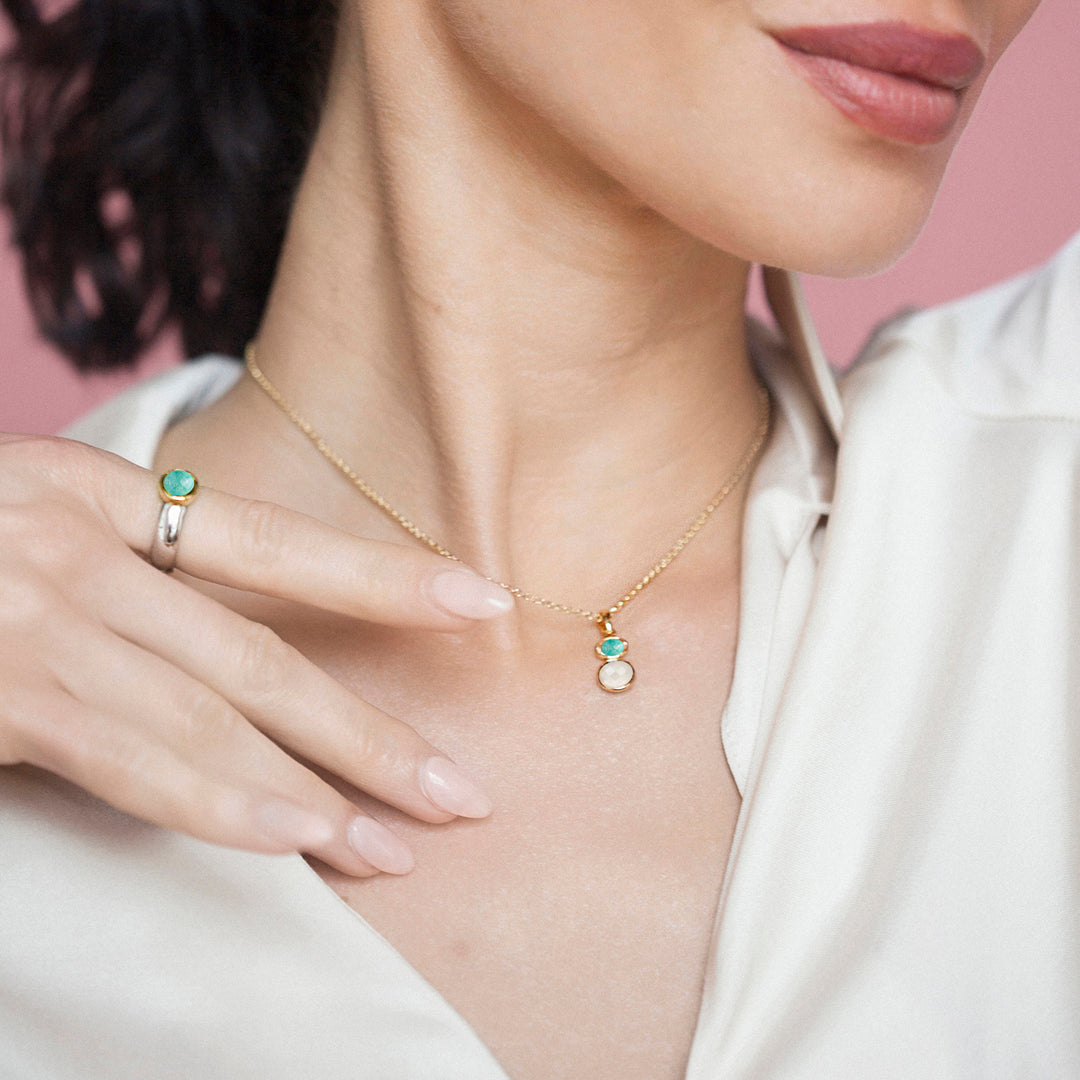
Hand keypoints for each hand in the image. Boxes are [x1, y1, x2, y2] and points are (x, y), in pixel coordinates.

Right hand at [0, 433, 510, 876]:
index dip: (384, 576)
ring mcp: (36, 618)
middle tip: (465, 790)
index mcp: (103, 496)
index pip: (277, 543)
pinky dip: (218, 798)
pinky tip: (297, 837)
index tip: (482, 603)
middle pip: (265, 652)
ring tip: (404, 842)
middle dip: (372, 728)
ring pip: (216, 711)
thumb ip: (142, 588)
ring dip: (320, 785)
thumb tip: (253, 675)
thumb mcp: (43, 539)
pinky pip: (127, 755)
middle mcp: (79, 546)